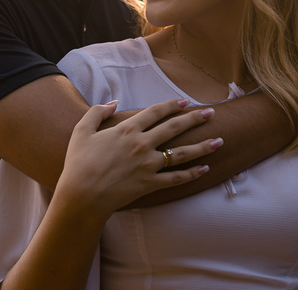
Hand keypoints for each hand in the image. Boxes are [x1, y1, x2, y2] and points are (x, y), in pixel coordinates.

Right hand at [55, 99, 220, 221]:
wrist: (81, 195)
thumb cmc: (78, 162)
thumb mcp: (81, 130)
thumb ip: (97, 112)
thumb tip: (113, 102)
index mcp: (127, 129)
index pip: (155, 112)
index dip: (171, 105)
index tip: (184, 102)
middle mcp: (142, 144)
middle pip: (174, 128)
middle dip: (194, 119)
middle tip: (210, 113)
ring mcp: (148, 165)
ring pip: (182, 153)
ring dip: (202, 146)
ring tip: (219, 140)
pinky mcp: (150, 184)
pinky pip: (176, 179)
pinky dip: (192, 174)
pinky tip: (205, 169)